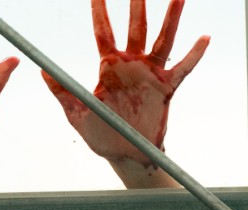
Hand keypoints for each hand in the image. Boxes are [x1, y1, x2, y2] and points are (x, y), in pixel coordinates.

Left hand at [43, 0, 208, 168]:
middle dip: (137, 1)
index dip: (100, 8)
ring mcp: (150, 74)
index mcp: (109, 66)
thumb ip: (62, 91)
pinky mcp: (165, 88)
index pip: (104, 30)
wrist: (125, 155)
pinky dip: (194, 54)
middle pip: (136, 25)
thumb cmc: (101, 135)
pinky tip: (204, 38)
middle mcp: (131, 64)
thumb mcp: (76, 114)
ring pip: (163, 38)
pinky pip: (182, 68)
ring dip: (171, 16)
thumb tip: (42, 71)